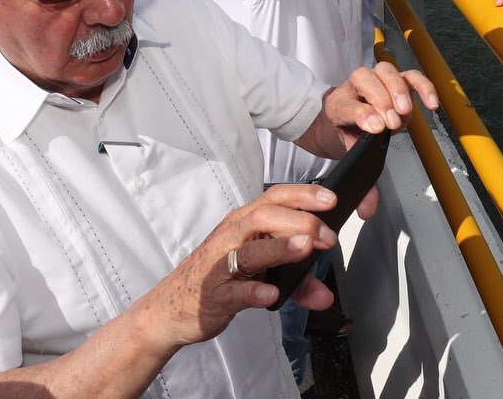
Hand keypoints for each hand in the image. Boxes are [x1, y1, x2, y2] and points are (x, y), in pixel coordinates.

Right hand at [138, 183, 345, 351]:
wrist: (170, 308)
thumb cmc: (219, 279)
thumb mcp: (260, 275)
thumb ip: (296, 283)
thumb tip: (326, 294)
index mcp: (244, 224)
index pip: (275, 198)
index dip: (304, 195)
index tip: (331, 199)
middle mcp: (232, 237)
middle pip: (264, 216)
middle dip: (300, 221)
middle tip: (327, 237)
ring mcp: (221, 265)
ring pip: (249, 250)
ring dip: (279, 248)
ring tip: (304, 248)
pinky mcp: (214, 295)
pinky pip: (233, 291)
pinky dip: (253, 291)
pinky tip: (271, 294)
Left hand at [325, 62, 438, 144]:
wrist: (355, 126)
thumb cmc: (353, 131)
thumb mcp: (350, 142)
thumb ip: (360, 144)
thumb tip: (376, 152)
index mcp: (338, 101)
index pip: (346, 103)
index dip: (362, 115)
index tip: (376, 127)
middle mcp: (357, 84)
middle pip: (367, 79)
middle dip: (381, 101)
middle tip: (391, 122)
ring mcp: (379, 79)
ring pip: (388, 72)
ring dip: (398, 91)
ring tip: (405, 111)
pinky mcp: (399, 82)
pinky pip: (412, 78)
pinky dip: (423, 88)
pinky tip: (431, 104)